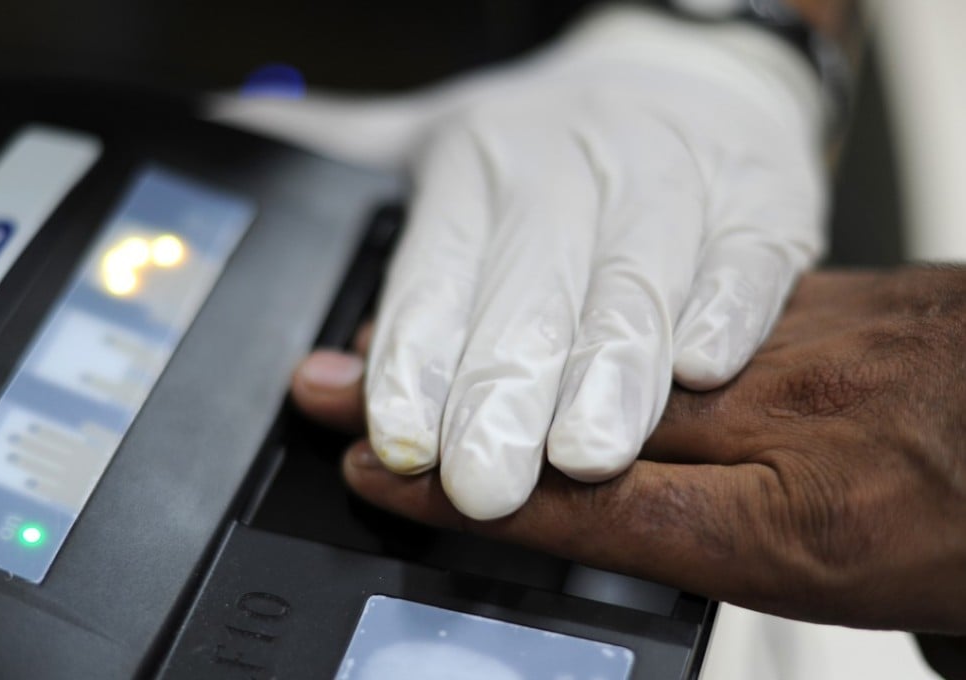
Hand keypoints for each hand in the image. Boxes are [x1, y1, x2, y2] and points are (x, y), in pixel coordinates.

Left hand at [215, 6, 827, 518]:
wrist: (683, 71)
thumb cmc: (549, 136)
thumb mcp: (433, 136)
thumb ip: (343, 168)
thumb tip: (238, 183)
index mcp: (481, 162)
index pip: (438, 271)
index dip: (416, 359)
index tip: (401, 437)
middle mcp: (571, 171)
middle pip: (532, 294)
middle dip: (505, 394)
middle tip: (486, 482)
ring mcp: (669, 185)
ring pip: (634, 286)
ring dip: (609, 375)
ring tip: (586, 456)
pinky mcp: (758, 205)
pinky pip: (747, 261)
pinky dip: (725, 313)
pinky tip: (701, 369)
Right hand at [294, 268, 965, 632]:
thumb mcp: (850, 580)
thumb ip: (722, 545)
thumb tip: (603, 525)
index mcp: (803, 527)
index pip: (593, 513)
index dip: (470, 502)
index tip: (382, 481)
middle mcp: (788, 416)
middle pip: (575, 408)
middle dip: (443, 403)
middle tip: (337, 398)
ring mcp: (793, 337)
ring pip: (606, 331)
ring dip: (487, 335)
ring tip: (385, 338)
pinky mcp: (807, 283)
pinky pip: (678, 281)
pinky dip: (581, 289)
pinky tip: (508, 284)